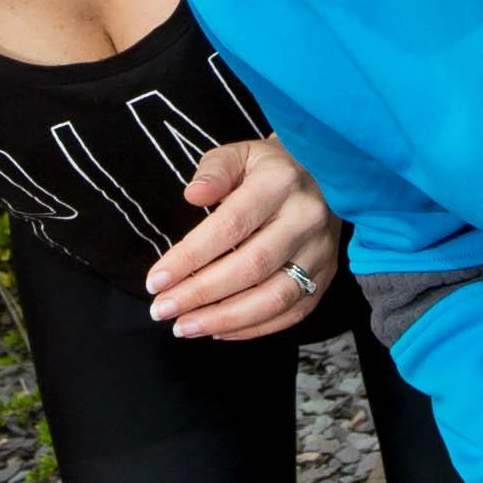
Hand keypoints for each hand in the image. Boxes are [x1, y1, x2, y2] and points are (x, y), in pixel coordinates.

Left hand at [147, 139, 339, 339]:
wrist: (321, 175)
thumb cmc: (266, 168)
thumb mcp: (239, 154)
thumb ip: (214, 170)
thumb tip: (193, 195)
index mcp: (280, 183)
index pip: (230, 226)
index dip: (190, 257)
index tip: (156, 280)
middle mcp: (306, 219)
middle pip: (251, 267)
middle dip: (201, 294)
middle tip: (162, 310)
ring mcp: (321, 251)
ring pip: (275, 297)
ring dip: (225, 318)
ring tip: (184, 327)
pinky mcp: (327, 275)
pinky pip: (293, 312)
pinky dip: (254, 328)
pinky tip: (219, 329)